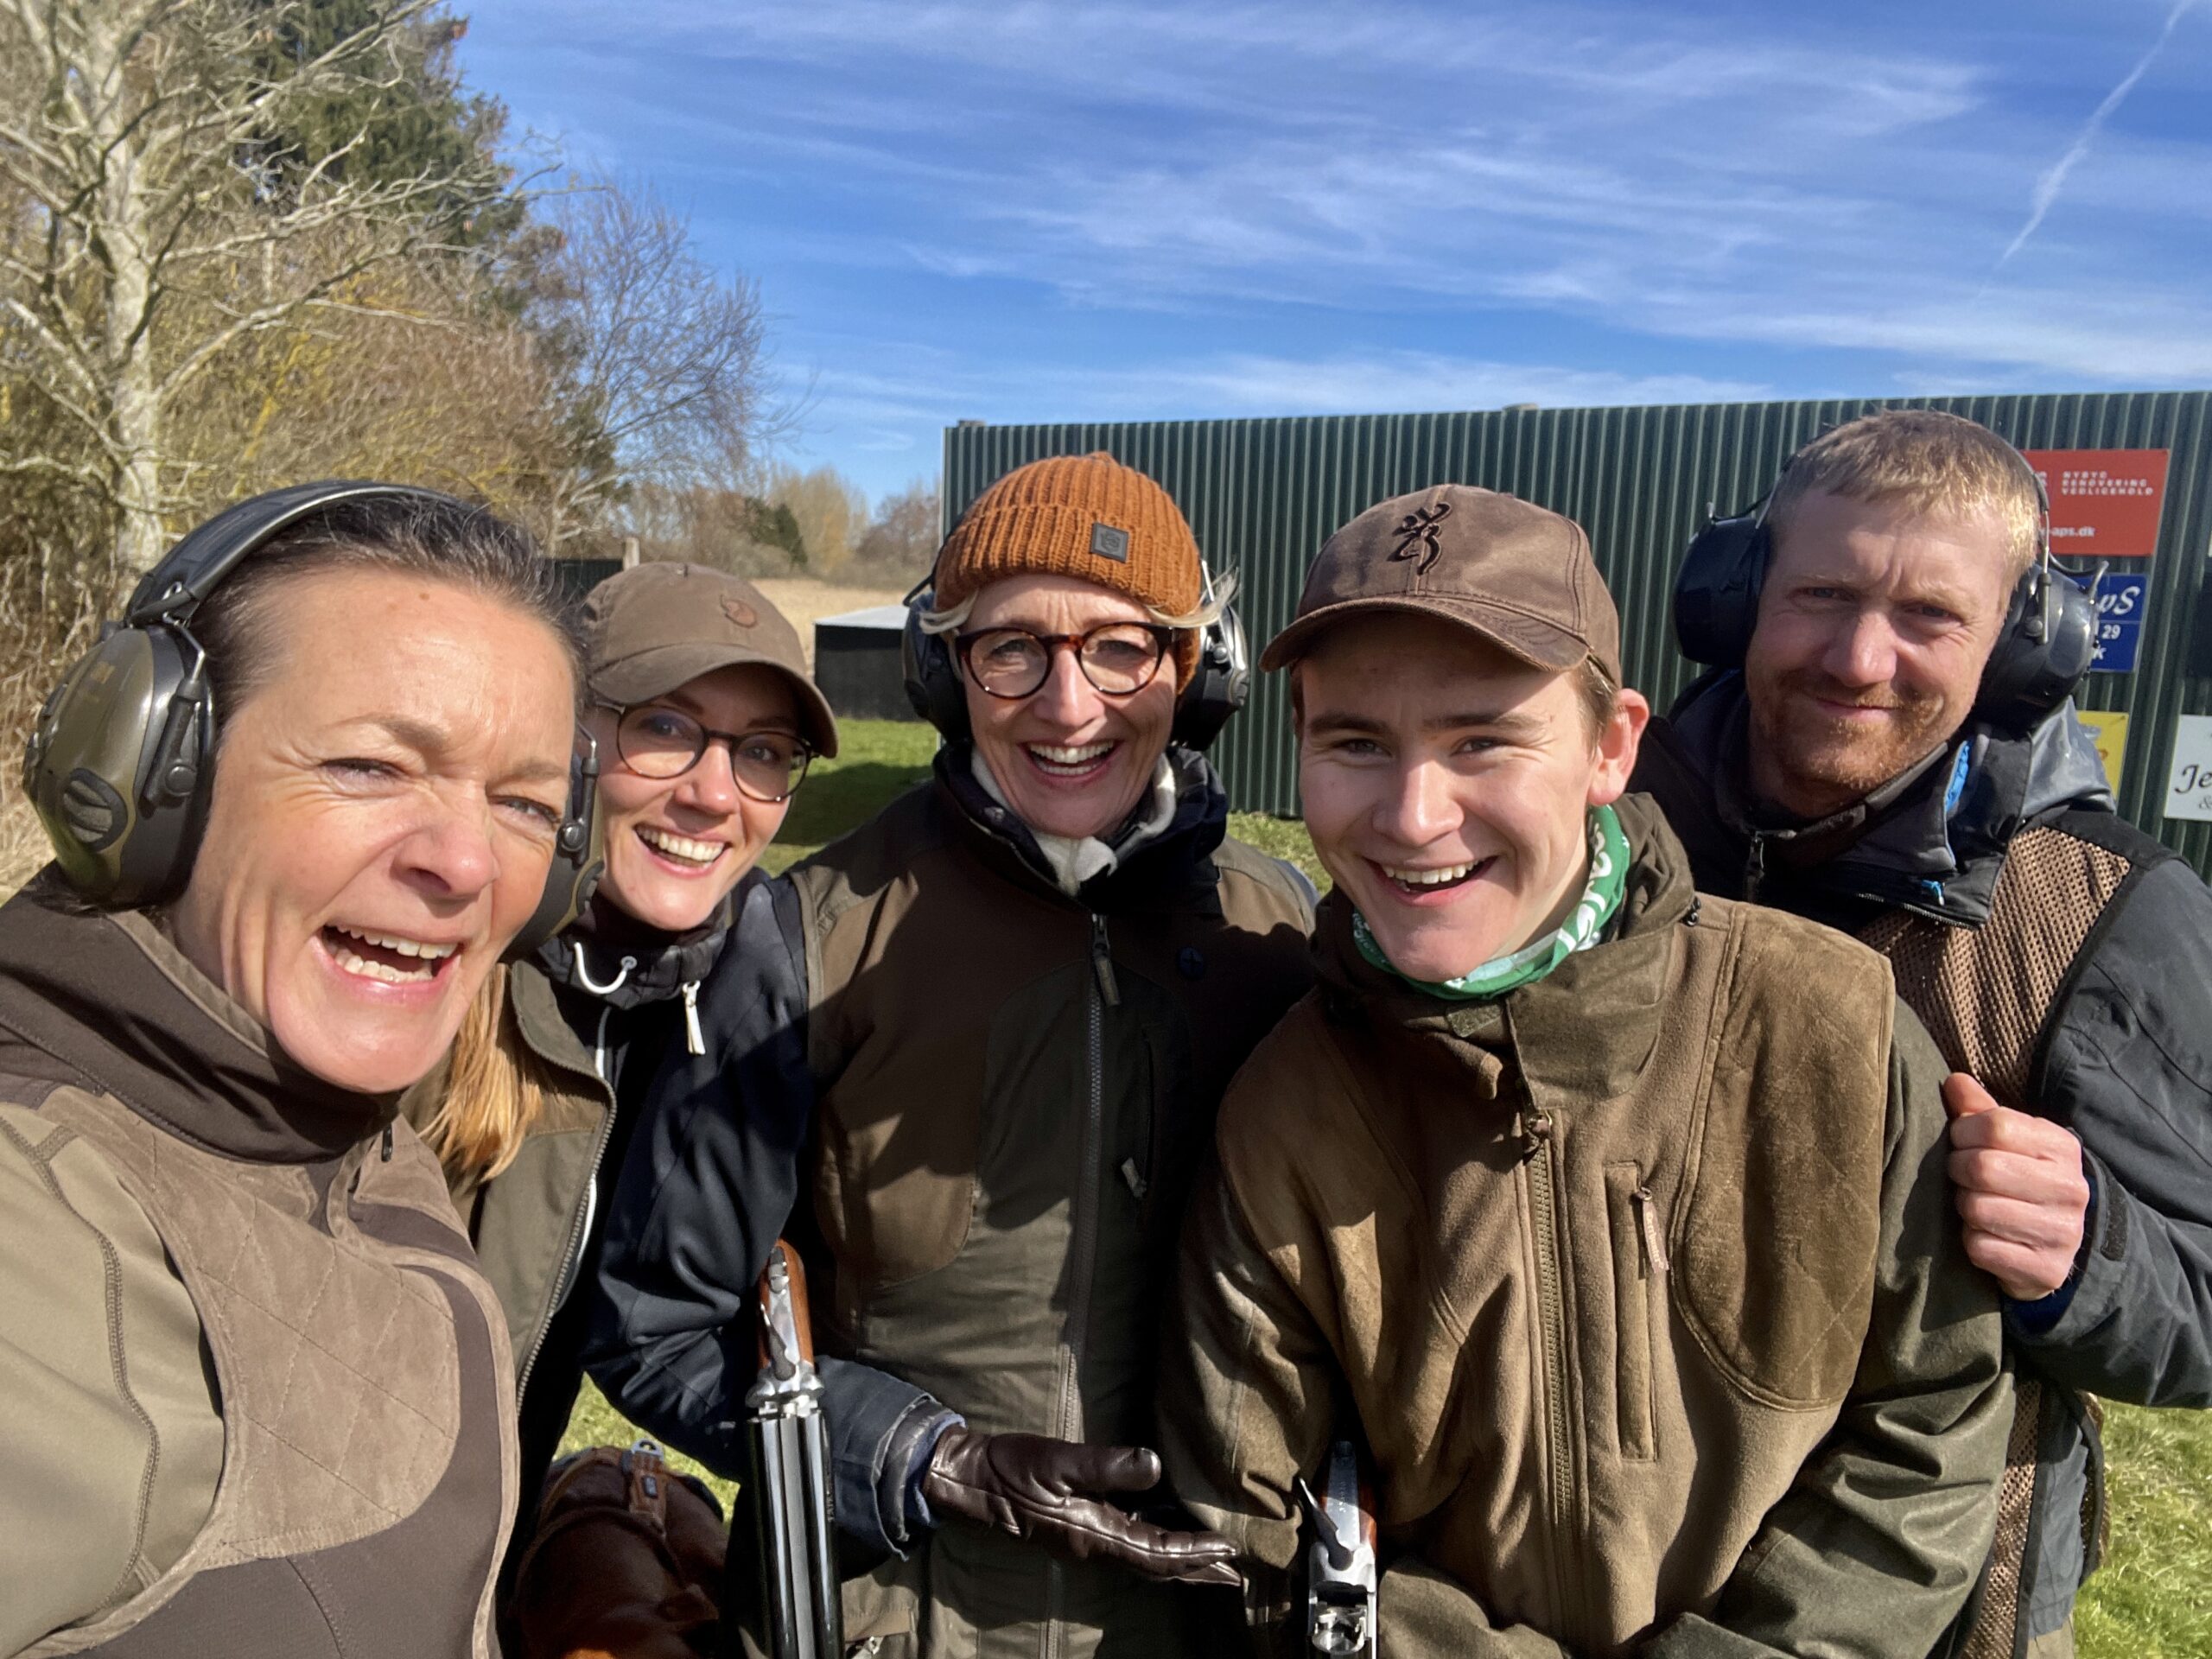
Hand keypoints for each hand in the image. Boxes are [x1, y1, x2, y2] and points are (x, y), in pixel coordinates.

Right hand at [921, 1428, 1241, 1586]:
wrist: (969, 1481)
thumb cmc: (1013, 1469)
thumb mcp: (1060, 1461)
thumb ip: (1107, 1465)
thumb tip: (1156, 1467)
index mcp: (1094, 1534)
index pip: (1156, 1553)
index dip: (1194, 1554)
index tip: (1229, 1550)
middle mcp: (1094, 1546)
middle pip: (1155, 1567)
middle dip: (1194, 1570)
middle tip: (1233, 1576)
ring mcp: (1084, 1540)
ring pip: (1142, 1558)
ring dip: (1178, 1562)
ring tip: (1210, 1561)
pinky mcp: (1077, 1529)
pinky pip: (1128, 1545)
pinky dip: (1156, 1545)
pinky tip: (1164, 1533)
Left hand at [1943, 1073, 2090, 1301]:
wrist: (2059, 1244)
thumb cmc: (2022, 1179)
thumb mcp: (2011, 1141)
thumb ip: (1981, 1110)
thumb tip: (1954, 1081)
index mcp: (2061, 1147)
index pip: (1996, 1125)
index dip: (1963, 1131)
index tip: (1960, 1140)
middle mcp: (2070, 1189)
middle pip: (1982, 1168)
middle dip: (1957, 1170)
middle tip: (1960, 1175)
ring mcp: (2063, 1233)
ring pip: (1978, 1209)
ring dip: (1963, 1206)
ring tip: (1973, 1203)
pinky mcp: (2046, 1269)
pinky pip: (1980, 1247)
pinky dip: (1971, 1241)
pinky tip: (1984, 1234)